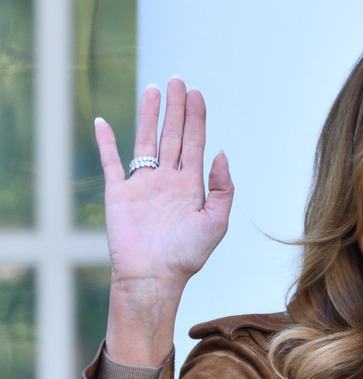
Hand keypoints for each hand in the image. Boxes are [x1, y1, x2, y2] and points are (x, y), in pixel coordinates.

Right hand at [96, 77, 233, 364]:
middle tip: (177, 80)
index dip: (196, 117)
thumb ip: (223, 187)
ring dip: (149, 116)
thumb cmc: (187, 255)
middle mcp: (168, 180)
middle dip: (175, 107)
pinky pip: (111, 162)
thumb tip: (221, 153)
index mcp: (191, 185)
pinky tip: (103, 123)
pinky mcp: (119, 192)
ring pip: (146, 141)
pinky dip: (106, 142)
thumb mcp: (217, 221)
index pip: (195, 142)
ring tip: (152, 89)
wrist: (154, 277)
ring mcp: (143, 184)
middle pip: (173, 134)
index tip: (196, 93)